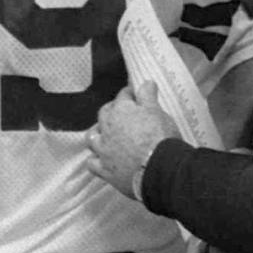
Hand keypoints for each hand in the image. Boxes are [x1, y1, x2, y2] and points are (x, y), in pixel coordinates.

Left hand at [86, 80, 179, 198]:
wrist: (160, 169)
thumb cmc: (160, 137)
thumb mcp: (157, 111)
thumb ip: (148, 96)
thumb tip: (146, 82)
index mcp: (120, 111)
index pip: (123, 96)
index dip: (130, 94)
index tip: (135, 95)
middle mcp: (107, 128)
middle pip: (104, 114)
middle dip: (112, 110)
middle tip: (123, 113)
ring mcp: (104, 150)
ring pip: (92, 137)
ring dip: (97, 133)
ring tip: (105, 134)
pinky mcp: (105, 170)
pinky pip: (92, 163)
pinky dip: (95, 160)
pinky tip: (101, 159)